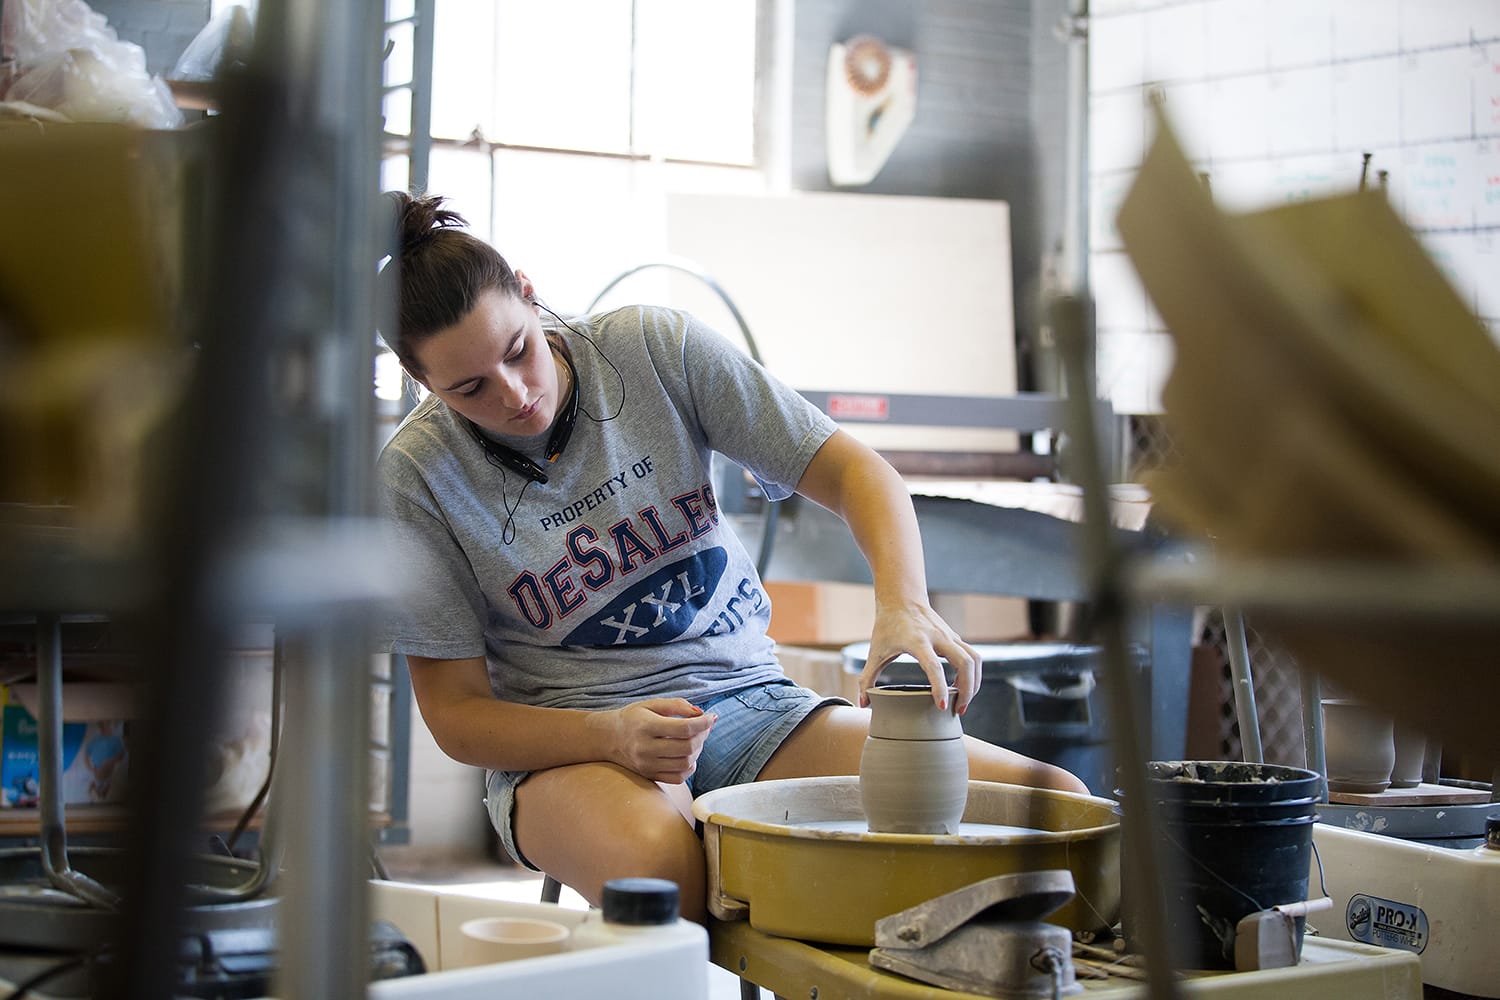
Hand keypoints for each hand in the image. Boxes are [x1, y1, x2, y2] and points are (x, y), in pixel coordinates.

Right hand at [594, 698, 716, 783]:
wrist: (607, 738)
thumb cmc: (632, 718)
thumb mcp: (652, 704)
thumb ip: (677, 705)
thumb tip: (701, 713)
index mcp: (647, 726)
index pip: (684, 728)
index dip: (703, 723)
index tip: (712, 717)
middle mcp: (646, 748)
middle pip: (687, 747)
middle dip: (703, 736)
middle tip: (704, 727)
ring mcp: (647, 765)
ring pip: (685, 764)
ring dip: (698, 751)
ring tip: (694, 740)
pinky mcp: (649, 776)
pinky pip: (678, 778)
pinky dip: (689, 767)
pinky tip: (687, 755)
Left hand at [859, 603, 981, 713]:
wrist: (902, 599)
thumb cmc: (888, 625)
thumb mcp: (875, 651)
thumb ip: (868, 678)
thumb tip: (864, 703)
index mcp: (917, 641)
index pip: (934, 666)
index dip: (940, 688)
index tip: (943, 706)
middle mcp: (938, 637)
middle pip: (965, 663)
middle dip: (967, 690)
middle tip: (960, 709)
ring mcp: (950, 636)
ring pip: (975, 659)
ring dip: (974, 682)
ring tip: (964, 701)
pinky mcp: (955, 637)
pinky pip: (973, 656)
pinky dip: (972, 673)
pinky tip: (961, 686)